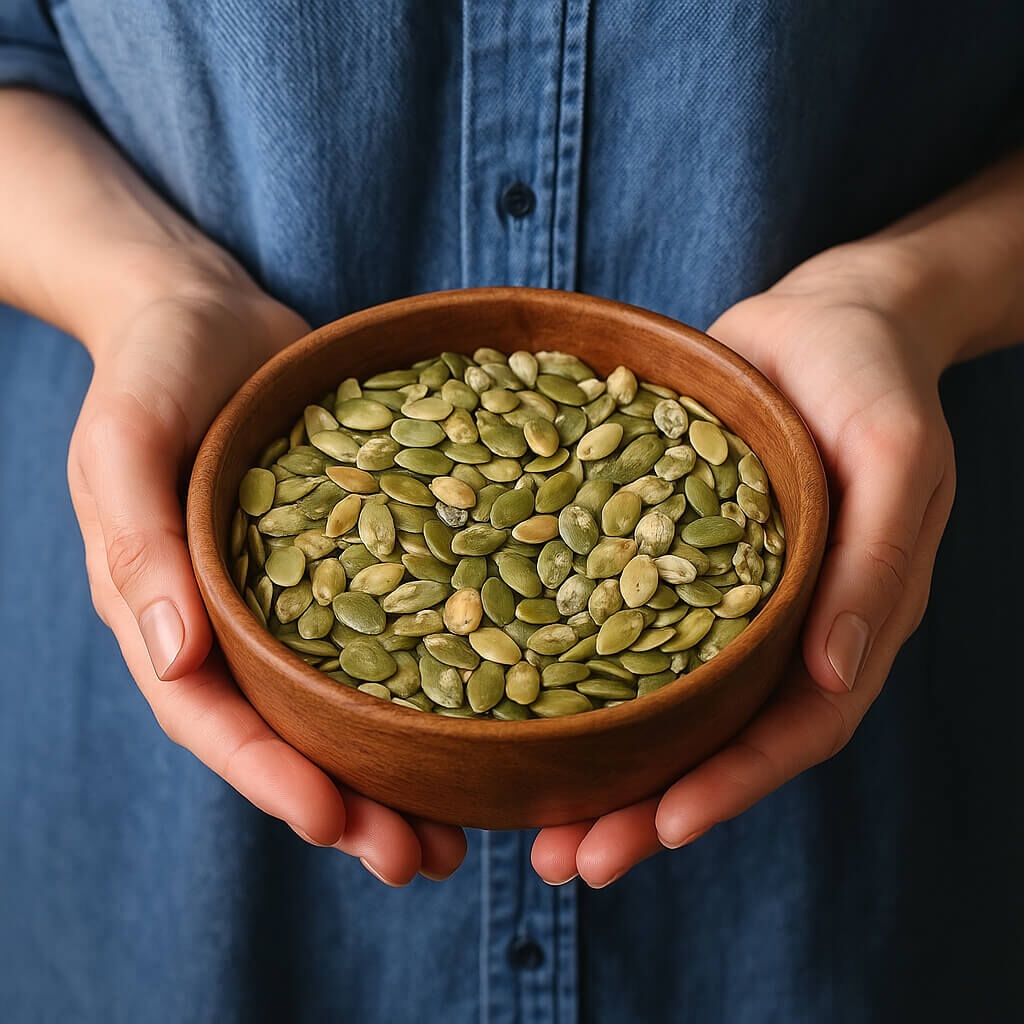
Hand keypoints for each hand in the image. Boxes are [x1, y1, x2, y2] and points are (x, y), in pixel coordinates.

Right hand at [67, 269, 466, 883]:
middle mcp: (234, 621)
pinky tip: (490, 716)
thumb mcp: (126, 440)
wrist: (208, 312)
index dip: (272, 777)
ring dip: (398, 771)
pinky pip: (392, 630)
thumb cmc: (154, 368)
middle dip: (351, 805)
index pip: (214, 718)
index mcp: (167, 611)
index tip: (339, 824)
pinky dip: (430, 682)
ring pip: (345, 702)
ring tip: (463, 833)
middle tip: (422, 862)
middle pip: (290, 734)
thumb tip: (172, 658)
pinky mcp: (354, 558)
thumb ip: (136, 543)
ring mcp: (297, 595)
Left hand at [531, 243, 956, 886]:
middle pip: (711, 742)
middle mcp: (775, 628)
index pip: (790, 733)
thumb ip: (876, 563)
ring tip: (528, 823)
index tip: (658, 832)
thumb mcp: (894, 456)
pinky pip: (619, 628)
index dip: (730, 788)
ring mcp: (714, 598)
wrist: (820, 319)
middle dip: (644, 809)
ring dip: (601, 768)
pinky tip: (513, 702)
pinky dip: (576, 675)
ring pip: (659, 704)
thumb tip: (834, 676)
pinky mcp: (661, 557)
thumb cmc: (870, 378)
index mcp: (842, 624)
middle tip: (566, 863)